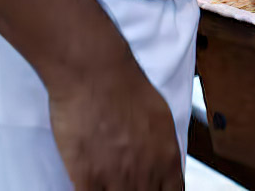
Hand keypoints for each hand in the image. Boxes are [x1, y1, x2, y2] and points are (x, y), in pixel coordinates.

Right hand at [48, 61, 182, 190]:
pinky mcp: (87, 176)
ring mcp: (116, 176)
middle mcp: (146, 170)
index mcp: (167, 155)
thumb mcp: (162, 117)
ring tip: (111, 184)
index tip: (154, 188)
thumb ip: (162, 146)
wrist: (96, 75)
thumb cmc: (126, 87)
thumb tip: (162, 162)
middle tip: (129, 184)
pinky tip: (92, 186)